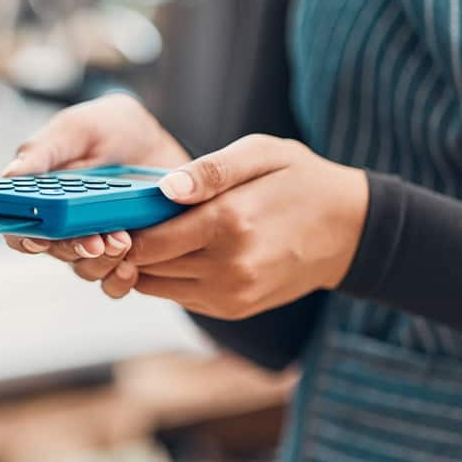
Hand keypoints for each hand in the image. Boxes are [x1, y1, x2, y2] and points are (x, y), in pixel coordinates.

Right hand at [2, 94, 189, 284]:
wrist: (154, 137)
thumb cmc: (107, 129)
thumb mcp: (76, 129)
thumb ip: (43, 151)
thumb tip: (8, 176)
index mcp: (42, 197)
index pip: (19, 227)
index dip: (23, 237)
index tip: (39, 237)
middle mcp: (63, 225)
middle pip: (56, 252)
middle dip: (74, 248)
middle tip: (95, 242)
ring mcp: (94, 240)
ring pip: (86, 268)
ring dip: (101, 261)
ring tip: (122, 240)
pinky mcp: (126, 253)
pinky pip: (115, 281)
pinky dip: (121, 280)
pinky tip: (131, 267)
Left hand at [103, 135, 368, 318]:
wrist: (350, 230)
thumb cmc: (301, 181)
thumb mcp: (261, 154)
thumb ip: (211, 170)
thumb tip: (164, 189)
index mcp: (230, 223)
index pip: (148, 240)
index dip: (122, 229)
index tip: (112, 212)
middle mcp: (228, 267)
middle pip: (147, 266)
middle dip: (128, 245)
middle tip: (121, 221)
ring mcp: (232, 294)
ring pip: (158, 286)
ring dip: (145, 263)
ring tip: (149, 233)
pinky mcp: (235, 308)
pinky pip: (180, 296)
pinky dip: (169, 276)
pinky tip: (178, 250)